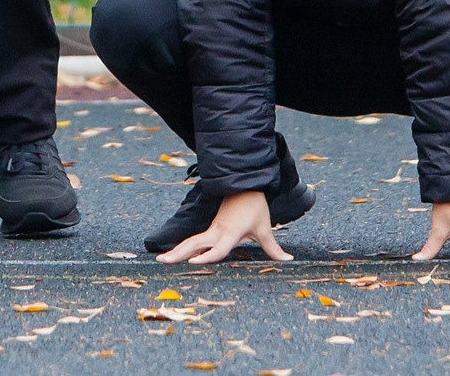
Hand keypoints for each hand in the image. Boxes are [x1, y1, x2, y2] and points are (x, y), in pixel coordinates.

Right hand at [157, 189, 292, 265]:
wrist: (245, 185)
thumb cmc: (254, 206)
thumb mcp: (265, 229)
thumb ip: (273, 248)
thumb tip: (288, 261)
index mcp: (230, 233)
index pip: (217, 249)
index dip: (206, 258)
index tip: (192, 264)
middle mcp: (217, 231)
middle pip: (193, 244)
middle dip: (177, 253)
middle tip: (161, 262)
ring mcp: (212, 229)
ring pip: (191, 241)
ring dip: (177, 250)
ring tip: (162, 260)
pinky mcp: (212, 227)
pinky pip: (196, 239)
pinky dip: (184, 247)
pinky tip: (177, 254)